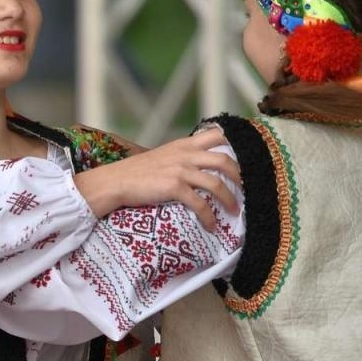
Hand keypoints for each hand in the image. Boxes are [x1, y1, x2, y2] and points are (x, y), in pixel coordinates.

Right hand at [72, 126, 241, 228]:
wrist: (115, 182)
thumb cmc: (135, 172)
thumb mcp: (161, 156)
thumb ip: (180, 157)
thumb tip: (196, 167)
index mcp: (183, 144)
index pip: (217, 134)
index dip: (234, 144)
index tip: (244, 155)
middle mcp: (185, 154)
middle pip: (224, 160)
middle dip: (240, 176)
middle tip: (246, 188)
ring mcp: (180, 171)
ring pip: (217, 183)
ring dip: (230, 199)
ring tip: (235, 211)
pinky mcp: (174, 187)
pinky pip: (200, 204)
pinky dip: (209, 217)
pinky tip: (211, 226)